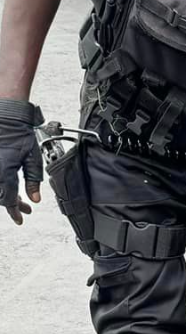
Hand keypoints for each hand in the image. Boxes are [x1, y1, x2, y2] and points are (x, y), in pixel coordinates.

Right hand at [0, 99, 43, 225]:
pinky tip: (6, 187)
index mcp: (4, 172)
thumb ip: (33, 180)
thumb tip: (35, 199)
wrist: (6, 116)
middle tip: (25, 208)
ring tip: (17, 200)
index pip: (8, 200)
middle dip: (12, 204)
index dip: (15, 211)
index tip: (21, 218)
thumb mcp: (32, 158)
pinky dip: (0, 186)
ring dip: (4, 196)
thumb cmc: (20, 134)